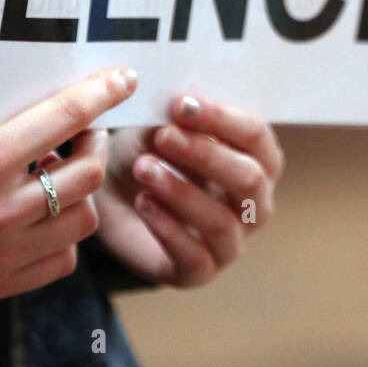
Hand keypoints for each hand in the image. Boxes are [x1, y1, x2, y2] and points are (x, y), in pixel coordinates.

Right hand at [0, 67, 137, 300]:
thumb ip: (9, 125)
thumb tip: (68, 111)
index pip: (64, 119)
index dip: (101, 95)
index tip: (123, 80)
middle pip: (87, 175)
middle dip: (92, 147)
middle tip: (82, 134)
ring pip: (82, 220)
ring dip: (77, 194)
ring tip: (51, 177)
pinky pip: (61, 259)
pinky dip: (60, 235)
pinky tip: (37, 216)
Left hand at [95, 95, 283, 286]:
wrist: (111, 197)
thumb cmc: (148, 152)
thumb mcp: (160, 124)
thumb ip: (178, 113)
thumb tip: (184, 94)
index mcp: (257, 161)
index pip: (256, 137)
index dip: (222, 118)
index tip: (181, 104)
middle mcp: (254, 204)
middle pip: (249, 180)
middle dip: (205, 155)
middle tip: (162, 135)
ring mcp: (231, 242)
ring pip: (223, 223)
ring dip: (182, 192)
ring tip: (144, 169)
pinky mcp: (199, 272)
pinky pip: (195, 257)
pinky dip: (168, 228)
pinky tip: (142, 202)